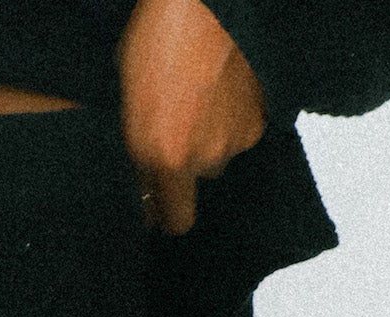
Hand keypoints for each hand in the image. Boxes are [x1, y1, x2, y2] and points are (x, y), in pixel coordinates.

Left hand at [116, 0, 265, 234]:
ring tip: (201, 97)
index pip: (175, 220)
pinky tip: (222, 87)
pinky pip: (244, 130)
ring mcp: (236, 138)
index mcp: (162, 158)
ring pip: (221, 153)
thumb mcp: (129, 98)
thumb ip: (138, 146)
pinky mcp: (260, 118)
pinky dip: (235, 116)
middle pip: (197, 181)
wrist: (204, 2)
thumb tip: (143, 173)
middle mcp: (202, 158)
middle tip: (178, 124)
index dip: (167, 215)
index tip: (160, 205)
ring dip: (212, 136)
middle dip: (186, 161)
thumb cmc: (159, 36)